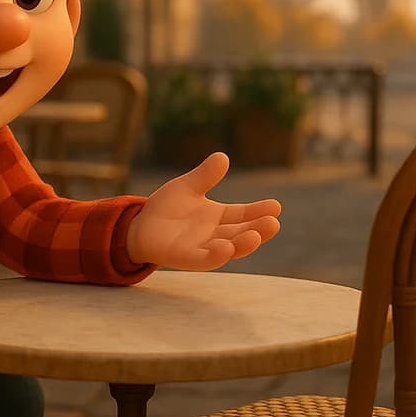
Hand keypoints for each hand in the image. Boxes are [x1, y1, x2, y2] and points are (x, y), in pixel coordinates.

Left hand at [127, 152, 280, 270]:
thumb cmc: (167, 208)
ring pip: (228, 249)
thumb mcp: (187, 187)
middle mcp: (216, 234)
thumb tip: (222, 156)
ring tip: (255, 236)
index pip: (244, 215)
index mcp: (220, 217)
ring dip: (242, 245)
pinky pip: (203, 260)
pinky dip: (215, 256)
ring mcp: (202, 247)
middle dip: (258, 230)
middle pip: (242, 233)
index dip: (259, 211)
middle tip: (273, 223)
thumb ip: (204, 175)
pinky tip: (225, 249)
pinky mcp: (185, 257)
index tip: (276, 206)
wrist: (140, 226)